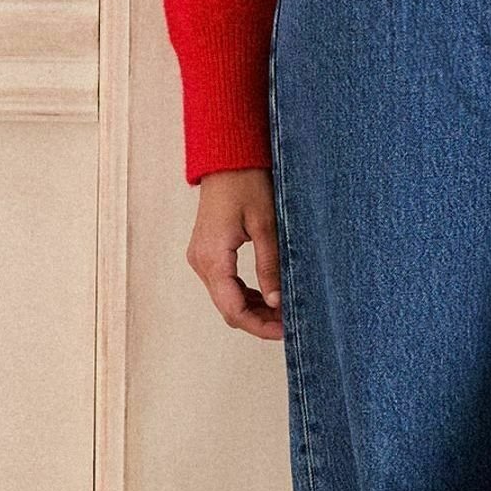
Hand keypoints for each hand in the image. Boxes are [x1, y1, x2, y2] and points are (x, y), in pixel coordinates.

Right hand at [188, 166, 283, 340]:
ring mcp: (201, 258)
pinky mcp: (207, 253)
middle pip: (228, 308)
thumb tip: (277, 302)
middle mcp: (201, 262)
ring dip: (253, 309)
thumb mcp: (266, 225)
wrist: (227, 159)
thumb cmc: (246, 183)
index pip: (233, 309)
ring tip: (284, 311)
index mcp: (213, 258)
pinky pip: (225, 284)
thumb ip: (270, 265)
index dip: (259, 326)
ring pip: (226, 299)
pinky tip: (268, 294)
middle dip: (259, 321)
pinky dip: (245, 294)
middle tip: (290, 323)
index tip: (285, 331)